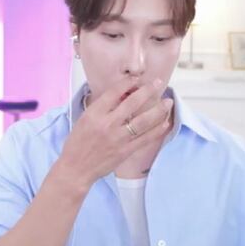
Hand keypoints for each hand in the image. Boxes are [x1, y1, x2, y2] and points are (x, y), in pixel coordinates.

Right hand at [58, 78, 172, 188]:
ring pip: (143, 121)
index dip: (128, 83)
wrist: (76, 168)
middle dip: (148, 91)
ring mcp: (119, 138)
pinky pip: (146, 138)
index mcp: (95, 114)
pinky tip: (165, 122)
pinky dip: (157, 130)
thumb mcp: (84, 119)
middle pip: (132, 103)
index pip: (114, 92)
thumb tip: (121, 95)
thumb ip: (102, 107)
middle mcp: (108, 124)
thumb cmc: (78, 143)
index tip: (137, 78)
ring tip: (168, 102)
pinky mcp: (126, 151)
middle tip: (158, 83)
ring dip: (158, 110)